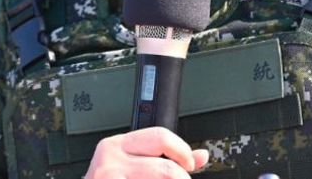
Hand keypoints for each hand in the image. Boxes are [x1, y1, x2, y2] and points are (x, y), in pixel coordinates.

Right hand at [85, 127, 209, 178]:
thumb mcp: (132, 167)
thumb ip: (166, 160)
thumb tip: (201, 156)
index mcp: (118, 145)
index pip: (160, 136)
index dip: (182, 152)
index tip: (189, 165)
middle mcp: (111, 157)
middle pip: (165, 168)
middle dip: (181, 178)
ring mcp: (109, 176)